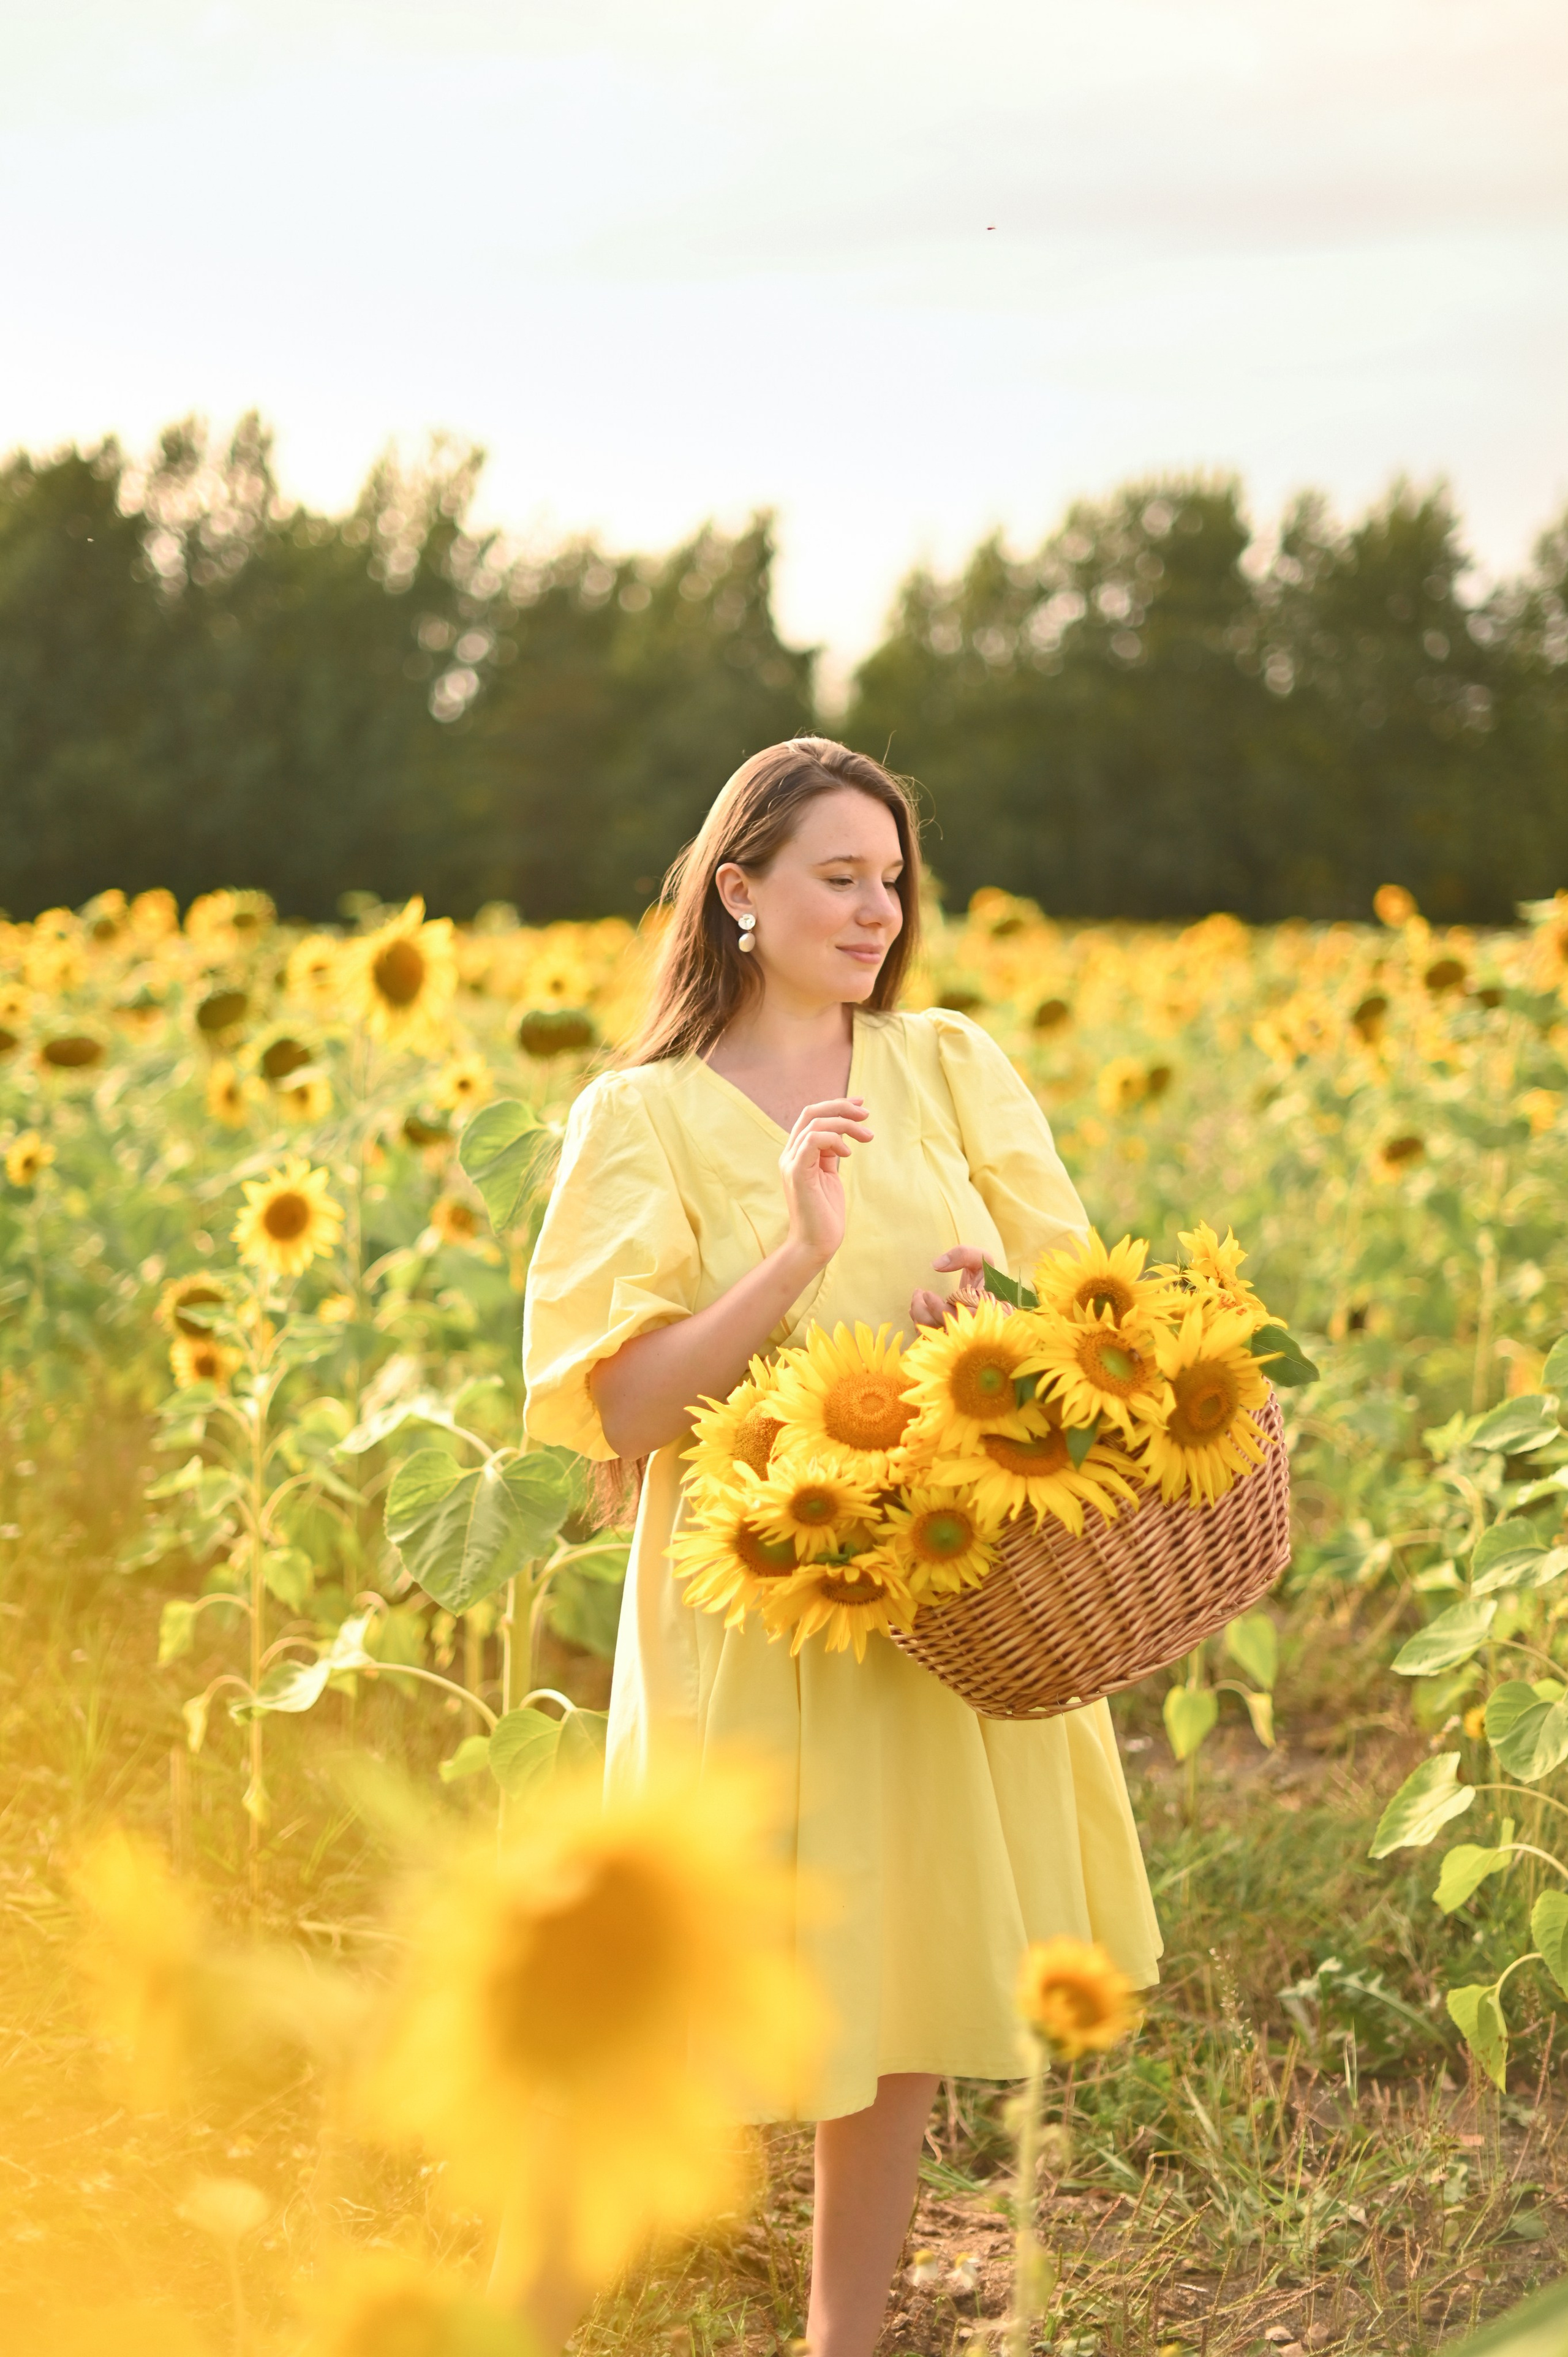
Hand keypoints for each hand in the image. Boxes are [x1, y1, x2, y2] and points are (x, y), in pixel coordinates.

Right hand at [779, 1096, 873, 1268]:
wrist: (815, 1244)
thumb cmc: (825, 1215)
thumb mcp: (829, 1177)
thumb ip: (830, 1155)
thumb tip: (842, 1136)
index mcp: (797, 1154)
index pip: (812, 1117)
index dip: (836, 1106)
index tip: (861, 1105)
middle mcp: (790, 1155)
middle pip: (811, 1113)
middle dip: (841, 1107)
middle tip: (866, 1113)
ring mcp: (791, 1163)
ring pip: (815, 1124)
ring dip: (846, 1125)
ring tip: (867, 1137)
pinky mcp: (797, 1173)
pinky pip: (813, 1141)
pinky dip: (834, 1141)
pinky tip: (848, 1154)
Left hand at [910, 1244, 987, 1329]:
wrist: (991, 1294)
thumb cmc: (986, 1276)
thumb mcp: (981, 1259)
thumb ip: (964, 1255)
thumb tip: (936, 1265)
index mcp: (983, 1312)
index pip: (958, 1318)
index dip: (938, 1309)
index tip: (927, 1293)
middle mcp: (973, 1328)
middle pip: (940, 1329)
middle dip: (922, 1310)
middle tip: (918, 1292)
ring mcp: (960, 1336)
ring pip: (933, 1335)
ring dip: (918, 1316)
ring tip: (917, 1296)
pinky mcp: (949, 1337)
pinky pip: (930, 1337)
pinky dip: (920, 1323)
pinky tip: (915, 1309)